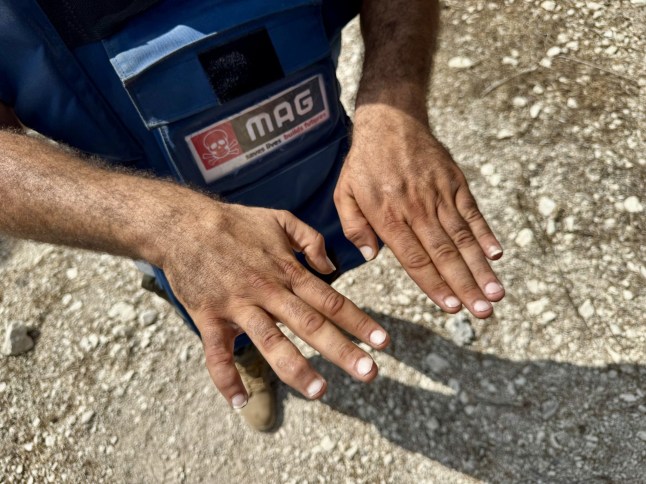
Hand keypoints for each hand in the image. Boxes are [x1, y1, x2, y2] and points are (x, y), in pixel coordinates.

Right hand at [160, 200, 389, 407]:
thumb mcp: (280, 219)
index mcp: (287, 271)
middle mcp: (268, 291)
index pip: (331, 300)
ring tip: (320, 391)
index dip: (359, 322)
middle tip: (369, 373)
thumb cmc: (235, 223)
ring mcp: (238, 305)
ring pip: (271, 341)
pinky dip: (226, 378)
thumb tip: (332, 267)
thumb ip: (311, 239)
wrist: (184, 224)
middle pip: (310, 324)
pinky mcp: (210, 317)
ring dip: (296, 368)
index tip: (383, 342)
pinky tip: (239, 401)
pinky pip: (217, 353)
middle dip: (342, 350)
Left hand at [334, 105, 504, 317]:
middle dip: (465, 286)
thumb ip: (354, 226)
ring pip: (463, 237)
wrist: (390, 120)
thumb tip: (370, 256)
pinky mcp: (454, 182)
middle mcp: (417, 208)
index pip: (415, 258)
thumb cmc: (364, 162)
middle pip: (444, 254)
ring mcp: (439, 194)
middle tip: (483, 312)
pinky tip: (497, 255)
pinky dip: (485, 233)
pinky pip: (472, 212)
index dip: (434, 285)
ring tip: (496, 294)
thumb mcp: (344, 193)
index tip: (451, 307)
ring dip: (480, 267)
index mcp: (388, 215)